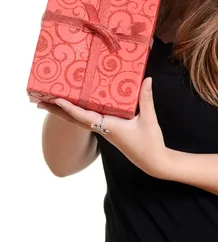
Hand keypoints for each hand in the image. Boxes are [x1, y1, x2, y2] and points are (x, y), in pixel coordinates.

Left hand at [38, 77, 169, 178]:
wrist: (153, 161)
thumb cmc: (149, 143)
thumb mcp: (149, 119)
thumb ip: (146, 99)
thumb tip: (147, 79)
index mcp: (108, 127)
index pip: (84, 117)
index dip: (70, 108)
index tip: (56, 100)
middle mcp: (103, 128)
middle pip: (74, 120)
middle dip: (57, 111)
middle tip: (39, 102)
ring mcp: (105, 130)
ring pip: (80, 120)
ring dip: (65, 112)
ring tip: (51, 102)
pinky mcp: (110, 129)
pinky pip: (89, 120)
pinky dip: (79, 112)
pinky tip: (77, 106)